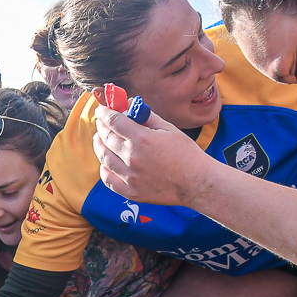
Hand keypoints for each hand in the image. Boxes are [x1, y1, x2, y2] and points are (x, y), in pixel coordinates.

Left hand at [91, 107, 211, 205]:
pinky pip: (108, 179)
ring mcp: (130, 177)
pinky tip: (105, 162)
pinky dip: (104, 168)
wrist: (197, 182)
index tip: (101, 110)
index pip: (114, 121)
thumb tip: (129, 104)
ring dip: (99, 146)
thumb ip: (146, 116)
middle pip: (106, 138)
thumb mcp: (168, 128)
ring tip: (99, 139)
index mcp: (142, 139)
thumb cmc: (185, 153)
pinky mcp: (130, 192)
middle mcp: (132, 158)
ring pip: (104, 158)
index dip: (104, 113)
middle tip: (100, 123)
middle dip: (101, 127)